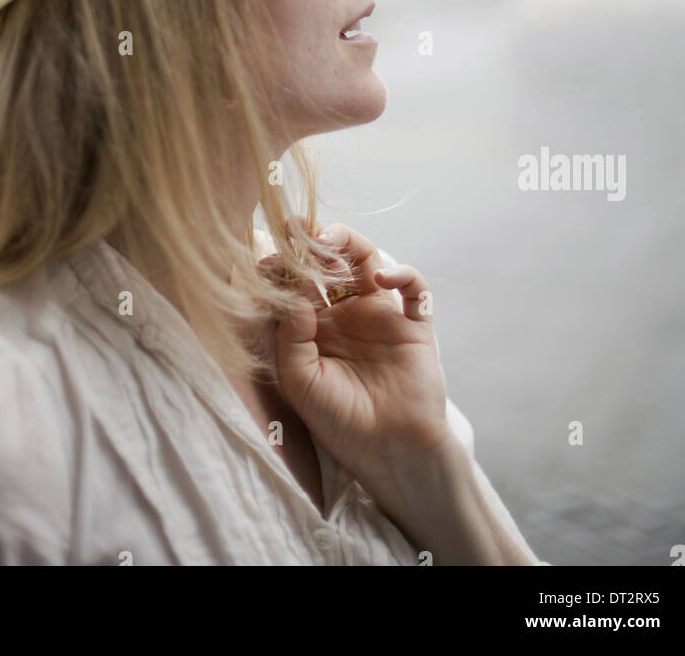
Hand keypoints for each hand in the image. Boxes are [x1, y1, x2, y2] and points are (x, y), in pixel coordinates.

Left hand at [262, 222, 451, 493]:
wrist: (390, 454)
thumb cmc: (340, 423)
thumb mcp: (300, 383)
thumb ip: (291, 338)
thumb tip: (293, 294)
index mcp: (315, 327)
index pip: (298, 284)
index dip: (284, 266)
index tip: (268, 256)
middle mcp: (347, 315)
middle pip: (330, 263)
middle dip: (313, 243)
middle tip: (297, 230)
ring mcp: (382, 317)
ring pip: (368, 262)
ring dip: (351, 243)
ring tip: (331, 239)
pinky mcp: (415, 326)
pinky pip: (415, 290)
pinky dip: (403, 274)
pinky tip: (382, 278)